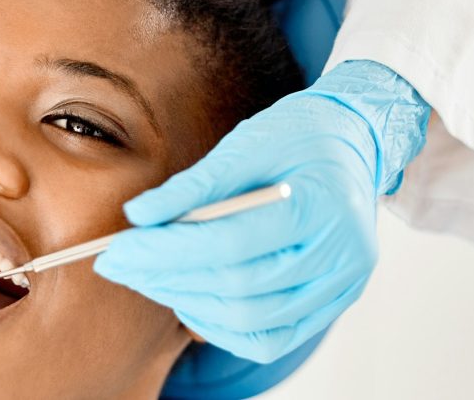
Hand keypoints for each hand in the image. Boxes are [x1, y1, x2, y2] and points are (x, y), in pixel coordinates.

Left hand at [95, 60, 429, 362]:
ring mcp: (341, 286)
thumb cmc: (299, 135)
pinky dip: (223, 326)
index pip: (231, 243)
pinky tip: (188, 299)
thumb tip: (138, 216)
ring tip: (147, 277)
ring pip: (252, 321)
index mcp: (322, 205)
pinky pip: (270, 337)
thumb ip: (194, 184)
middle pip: (238, 287)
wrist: (356, 143)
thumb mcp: (247, 142)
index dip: (166, 251)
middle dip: (166, 279)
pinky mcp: (332, 303)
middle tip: (118, 265)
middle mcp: (341, 255)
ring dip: (188, 303)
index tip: (117, 249)